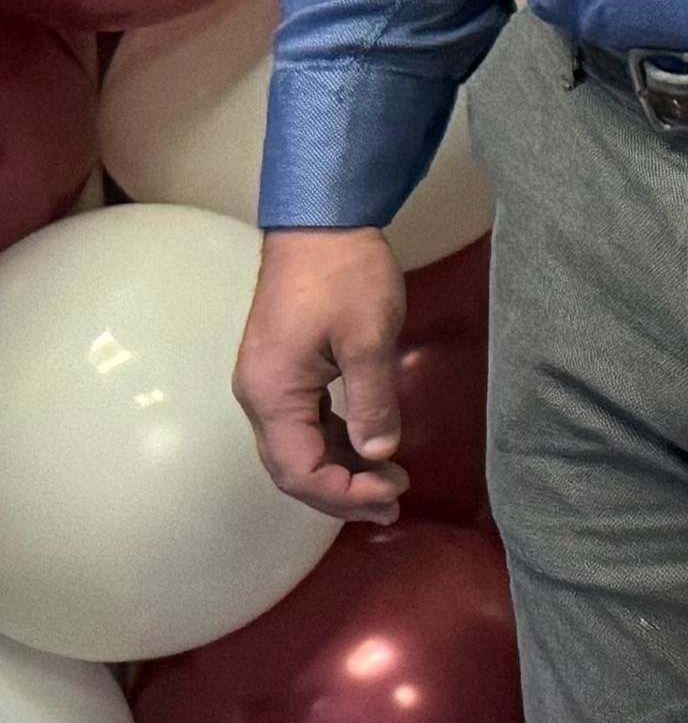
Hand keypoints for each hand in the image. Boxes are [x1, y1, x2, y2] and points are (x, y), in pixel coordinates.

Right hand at [234, 227, 410, 523]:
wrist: (321, 221)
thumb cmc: (344, 274)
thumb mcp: (369, 337)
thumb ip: (372, 399)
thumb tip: (380, 453)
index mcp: (272, 394)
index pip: (299, 470)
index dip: (343, 493)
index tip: (390, 494)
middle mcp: (260, 395)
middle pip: (292, 467)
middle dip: (341, 491)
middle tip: (393, 501)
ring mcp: (269, 381)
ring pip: (298, 446)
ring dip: (340, 468)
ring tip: (388, 482)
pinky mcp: (284, 368)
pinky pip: (305, 421)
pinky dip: (336, 440)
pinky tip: (370, 445)